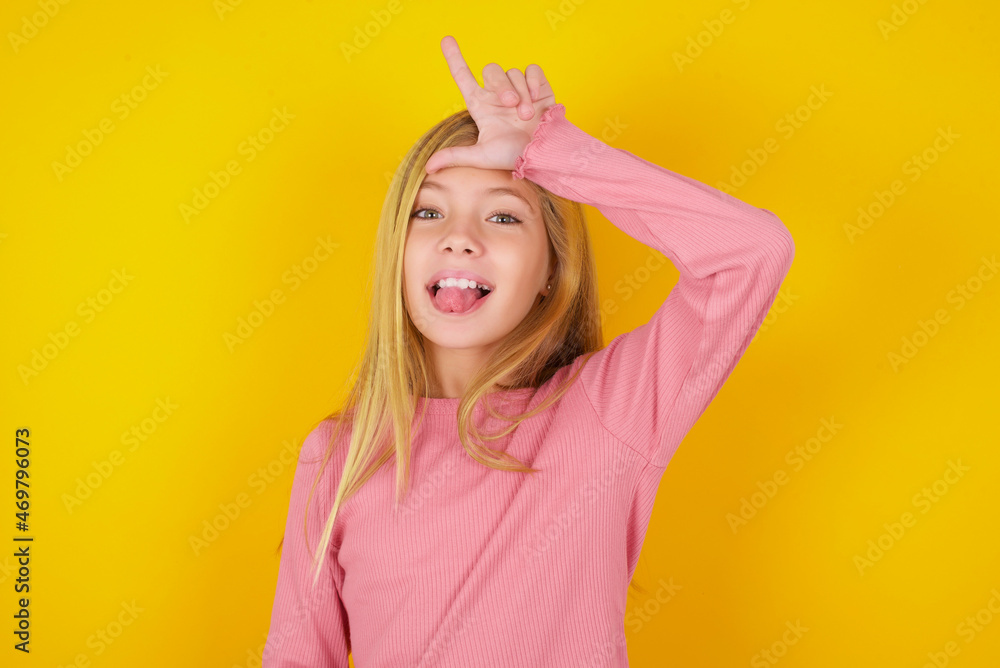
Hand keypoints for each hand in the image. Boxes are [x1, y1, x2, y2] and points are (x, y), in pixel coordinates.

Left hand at [424, 35, 556, 174]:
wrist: (543, 154)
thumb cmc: (513, 157)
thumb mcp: (482, 156)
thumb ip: (456, 156)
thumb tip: (429, 167)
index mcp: (481, 105)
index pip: (463, 76)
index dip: (454, 57)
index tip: (446, 39)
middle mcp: (497, 94)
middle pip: (491, 70)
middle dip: (502, 86)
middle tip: (511, 105)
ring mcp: (518, 89)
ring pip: (512, 72)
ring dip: (521, 93)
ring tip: (527, 115)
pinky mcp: (538, 86)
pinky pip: (532, 70)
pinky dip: (534, 82)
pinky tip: (538, 98)